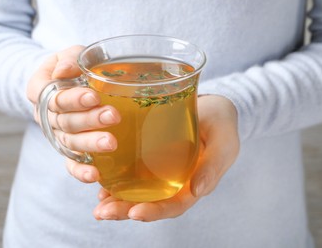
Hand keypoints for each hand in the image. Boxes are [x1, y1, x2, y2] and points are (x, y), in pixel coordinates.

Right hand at [27, 46, 120, 181]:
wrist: (67, 82)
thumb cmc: (72, 65)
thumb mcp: (70, 53)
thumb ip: (69, 59)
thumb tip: (64, 71)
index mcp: (40, 89)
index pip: (52, 97)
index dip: (71, 99)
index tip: (93, 96)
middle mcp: (45, 116)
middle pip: (65, 121)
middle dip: (89, 120)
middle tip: (112, 116)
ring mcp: (56, 134)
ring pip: (70, 142)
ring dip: (90, 143)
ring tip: (111, 142)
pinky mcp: (67, 149)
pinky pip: (70, 163)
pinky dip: (80, 171)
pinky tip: (95, 175)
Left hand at [92, 95, 239, 220]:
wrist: (213, 107)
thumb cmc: (221, 125)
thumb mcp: (223, 143)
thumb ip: (213, 166)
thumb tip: (197, 191)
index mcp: (193, 185)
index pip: (174, 205)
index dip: (155, 212)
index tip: (134, 213)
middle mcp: (174, 183)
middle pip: (149, 203)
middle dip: (125, 210)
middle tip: (102, 212)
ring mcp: (160, 171)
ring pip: (137, 191)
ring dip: (116, 199)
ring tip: (97, 203)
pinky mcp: (149, 155)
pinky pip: (131, 170)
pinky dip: (116, 178)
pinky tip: (100, 178)